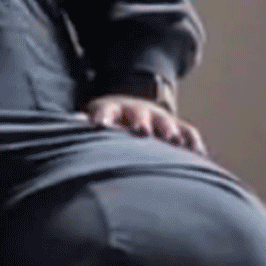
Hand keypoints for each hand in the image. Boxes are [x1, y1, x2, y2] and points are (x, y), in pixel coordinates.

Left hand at [83, 94, 204, 155]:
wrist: (134, 109)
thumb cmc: (108, 125)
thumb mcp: (94, 121)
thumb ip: (84, 125)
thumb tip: (68, 127)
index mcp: (112, 110)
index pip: (105, 112)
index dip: (103, 118)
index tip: (99, 126)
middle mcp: (137, 112)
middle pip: (139, 115)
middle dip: (140, 122)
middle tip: (141, 131)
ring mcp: (159, 119)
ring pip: (166, 123)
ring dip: (169, 132)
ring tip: (174, 142)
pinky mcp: (178, 127)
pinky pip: (189, 133)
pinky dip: (193, 143)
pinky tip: (198, 156)